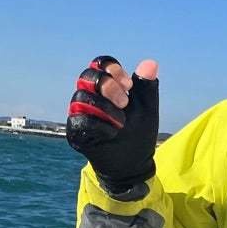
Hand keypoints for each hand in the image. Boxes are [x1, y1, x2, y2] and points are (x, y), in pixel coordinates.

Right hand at [66, 56, 159, 193]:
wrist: (134, 164)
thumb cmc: (138, 133)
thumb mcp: (148, 109)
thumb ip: (147, 87)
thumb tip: (151, 63)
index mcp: (106, 86)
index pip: (100, 64)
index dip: (112, 69)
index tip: (128, 85)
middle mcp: (89, 96)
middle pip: (87, 77)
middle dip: (108, 86)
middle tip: (124, 102)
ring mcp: (80, 113)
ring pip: (81, 97)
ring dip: (105, 108)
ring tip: (121, 123)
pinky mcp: (75, 131)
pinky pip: (80, 120)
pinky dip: (98, 125)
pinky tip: (112, 133)